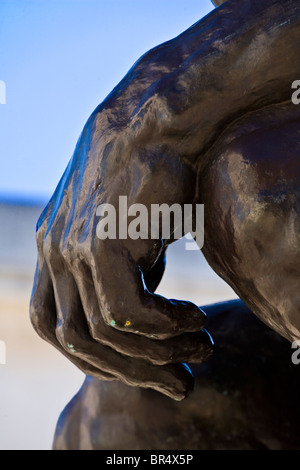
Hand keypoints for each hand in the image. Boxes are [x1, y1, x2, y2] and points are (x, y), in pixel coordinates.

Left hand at [30, 118, 212, 400]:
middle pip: (75, 342)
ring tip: (199, 349)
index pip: (55, 327)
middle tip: (177, 383)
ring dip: (157, 355)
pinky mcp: (101, 242)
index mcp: (53, 251)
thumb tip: (140, 321)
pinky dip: (165, 328)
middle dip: (128, 373)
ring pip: (103, 334)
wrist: (159, 124)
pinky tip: (194, 319)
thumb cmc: (150, 179)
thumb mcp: (129, 234)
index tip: (139, 368)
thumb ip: (125, 276)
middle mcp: (54, 252)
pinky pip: (129, 313)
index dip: (94, 358)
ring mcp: (72, 247)